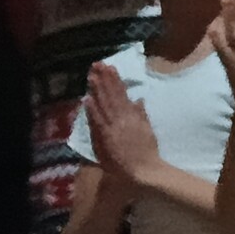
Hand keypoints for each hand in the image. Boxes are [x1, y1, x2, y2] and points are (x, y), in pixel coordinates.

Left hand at [85, 61, 165, 185]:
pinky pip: (98, 122)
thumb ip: (141, 115)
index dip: (114, 80)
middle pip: (111, 96)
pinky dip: (92, 111)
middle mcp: (122, 118)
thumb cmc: (147, 152)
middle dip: (104, 79)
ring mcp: (113, 128)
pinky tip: (86, 99)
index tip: (109, 67)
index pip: (121, 94)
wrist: (144, 170)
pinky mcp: (106, 138)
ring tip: (91, 75)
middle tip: (97, 64)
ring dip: (97, 89)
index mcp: (132, 116)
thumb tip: (139, 99)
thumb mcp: (147, 130)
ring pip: (104, 105)